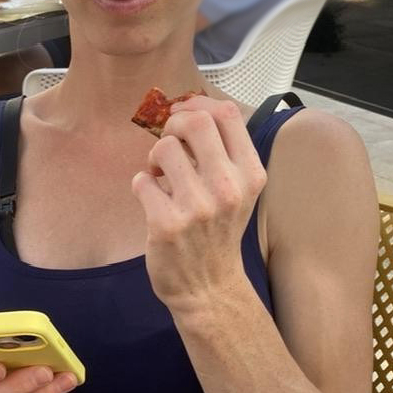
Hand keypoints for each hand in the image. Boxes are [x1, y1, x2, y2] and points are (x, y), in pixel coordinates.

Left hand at [131, 96, 267, 317]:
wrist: (208, 288)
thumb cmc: (218, 233)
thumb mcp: (238, 192)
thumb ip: (222, 154)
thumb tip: (189, 111)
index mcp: (250, 174)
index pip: (228, 113)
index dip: (198, 105)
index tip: (183, 115)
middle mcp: (228, 187)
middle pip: (195, 121)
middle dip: (173, 125)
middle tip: (167, 144)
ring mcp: (198, 206)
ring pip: (164, 148)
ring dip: (154, 157)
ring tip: (160, 176)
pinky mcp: (167, 224)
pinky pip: (141, 181)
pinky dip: (141, 185)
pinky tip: (152, 200)